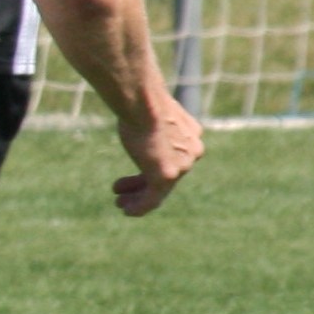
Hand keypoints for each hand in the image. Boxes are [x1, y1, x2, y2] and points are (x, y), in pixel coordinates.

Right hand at [112, 99, 201, 216]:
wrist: (144, 103)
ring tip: (120, 203)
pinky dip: (140, 207)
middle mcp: (192, 151)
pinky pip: (153, 199)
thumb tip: (133, 104)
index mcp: (191, 134)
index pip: (171, 155)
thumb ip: (149, 117)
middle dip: (142, 182)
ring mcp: (182, 166)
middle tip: (121, 189)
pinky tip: (127, 212)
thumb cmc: (141, 101)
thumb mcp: (149, 111)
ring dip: (139, 197)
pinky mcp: (167, 176)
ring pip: (160, 189)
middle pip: (167, 174)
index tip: (132, 170)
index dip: (148, 164)